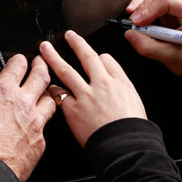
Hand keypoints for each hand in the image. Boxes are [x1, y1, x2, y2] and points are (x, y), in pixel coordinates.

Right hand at [0, 54, 55, 181]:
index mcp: (4, 91)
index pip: (18, 65)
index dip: (19, 60)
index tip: (19, 61)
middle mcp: (24, 103)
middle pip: (41, 76)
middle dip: (42, 66)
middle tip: (40, 64)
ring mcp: (35, 121)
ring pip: (51, 99)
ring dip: (48, 92)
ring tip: (45, 90)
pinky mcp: (40, 140)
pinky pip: (46, 125)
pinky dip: (42, 120)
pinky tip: (38, 121)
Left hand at [38, 31, 146, 146]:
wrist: (126, 146)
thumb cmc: (133, 130)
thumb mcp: (136, 103)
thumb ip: (122, 91)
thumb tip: (115, 89)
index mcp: (120, 82)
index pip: (106, 60)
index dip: (98, 58)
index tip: (94, 58)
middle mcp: (102, 84)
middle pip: (86, 57)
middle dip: (76, 43)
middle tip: (68, 35)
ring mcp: (86, 95)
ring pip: (66, 70)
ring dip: (53, 57)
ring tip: (45, 49)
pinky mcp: (74, 109)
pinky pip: (59, 94)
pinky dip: (53, 89)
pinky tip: (48, 86)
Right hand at [122, 0, 181, 75]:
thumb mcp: (170, 57)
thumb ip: (149, 47)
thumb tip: (130, 34)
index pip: (168, 0)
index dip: (149, 9)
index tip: (136, 23)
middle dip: (144, 4)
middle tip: (133, 21)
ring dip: (143, 5)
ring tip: (135, 21)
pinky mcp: (173, 3)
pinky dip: (144, 6)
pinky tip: (140, 18)